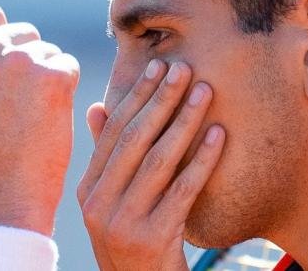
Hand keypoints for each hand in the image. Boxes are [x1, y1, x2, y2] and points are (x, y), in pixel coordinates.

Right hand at [0, 0, 79, 235]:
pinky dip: (65, 92)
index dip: (2, 45)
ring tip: (28, 118)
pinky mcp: (53, 75)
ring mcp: (19, 60)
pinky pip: (67, 67)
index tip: (5, 78)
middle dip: (27, 64)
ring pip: (47, 52)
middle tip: (15, 109)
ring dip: (47, 79)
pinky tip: (47, 119)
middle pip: (24, 35)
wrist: (0, 194)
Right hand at [77, 60, 225, 269]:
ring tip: (205, 91)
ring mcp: (124, 223)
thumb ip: (107, 158)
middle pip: (135, 139)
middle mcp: (99, 205)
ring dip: (185, 121)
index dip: (137, 96)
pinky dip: (202, 160)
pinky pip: (183, 190)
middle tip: (185, 68)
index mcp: (88, 189)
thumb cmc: (134, 239)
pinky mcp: (152, 238)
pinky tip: (219, 135)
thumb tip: (96, 108)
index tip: (159, 67)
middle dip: (162, 99)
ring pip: (159, 160)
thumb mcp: (112, 202)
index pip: (114, 132)